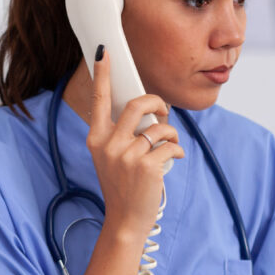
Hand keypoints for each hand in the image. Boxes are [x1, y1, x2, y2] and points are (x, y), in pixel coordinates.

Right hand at [86, 46, 184, 237]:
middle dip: (156, 102)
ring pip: (159, 126)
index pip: (99, 100)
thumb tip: (147, 112)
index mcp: (96, 139)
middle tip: (163, 111)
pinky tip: (176, 158)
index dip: (103, 74)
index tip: (104, 52)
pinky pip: (171, 145)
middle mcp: (109, 145)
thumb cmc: (122, 187)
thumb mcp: (110, 158)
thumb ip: (121, 135)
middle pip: (137, 104)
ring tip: (171, 145)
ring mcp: (127, 156)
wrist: (125, 221)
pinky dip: (178, 150)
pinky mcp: (147, 167)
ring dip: (171, 133)